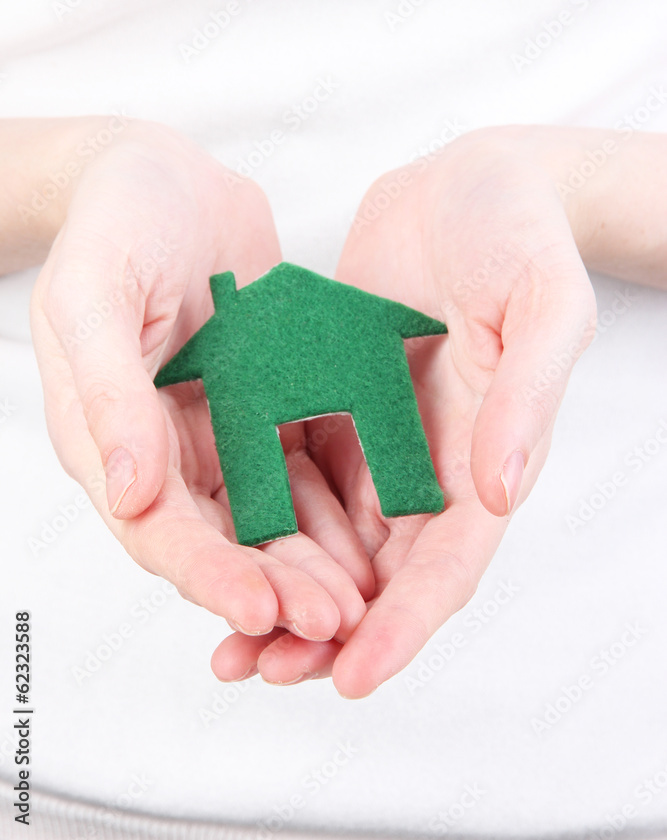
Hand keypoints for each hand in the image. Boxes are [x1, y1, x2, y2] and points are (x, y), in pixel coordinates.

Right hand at [30, 120, 371, 646]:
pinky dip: (335, 505)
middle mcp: (167, 451)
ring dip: (311, 561)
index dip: (207, 572)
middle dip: (274, 585)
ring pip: (269, 517)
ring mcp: (219, 431)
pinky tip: (377, 533)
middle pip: (221, 540)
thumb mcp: (91, 297)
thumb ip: (108, 393)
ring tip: (363, 598)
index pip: (157, 529)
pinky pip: (303, 466)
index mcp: (111, 437)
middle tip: (333, 620)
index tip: (262, 606)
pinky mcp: (265, 405)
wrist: (162, 174)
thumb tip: (130, 494)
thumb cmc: (112, 224)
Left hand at [212, 126, 596, 694]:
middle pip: (379, 575)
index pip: (448, 564)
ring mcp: (378, 435)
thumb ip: (527, 395)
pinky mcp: (333, 399)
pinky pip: (294, 470)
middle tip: (260, 671)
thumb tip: (501, 493)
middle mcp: (429, 462)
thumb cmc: (523, 234)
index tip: (354, 675)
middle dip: (326, 632)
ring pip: (328, 537)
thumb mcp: (543, 303)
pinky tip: (213, 542)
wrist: (473, 181)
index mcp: (487, 456)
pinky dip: (262, 518)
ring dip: (282, 590)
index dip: (405, 625)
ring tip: (225, 640)